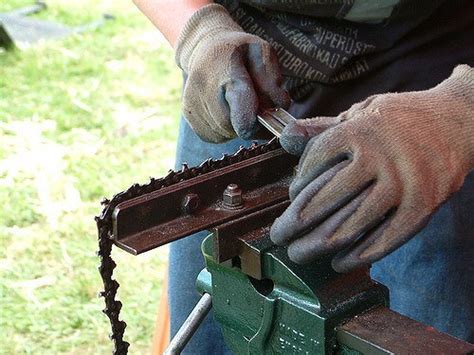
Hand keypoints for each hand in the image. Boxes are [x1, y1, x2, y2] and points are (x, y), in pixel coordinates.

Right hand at [175, 4, 288, 142]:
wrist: (203, 46)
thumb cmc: (238, 51)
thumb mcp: (262, 52)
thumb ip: (272, 79)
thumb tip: (281, 105)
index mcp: (227, 74)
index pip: (242, 114)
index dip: (257, 125)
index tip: (266, 120)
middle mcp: (205, 91)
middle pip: (235, 127)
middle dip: (250, 123)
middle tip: (255, 107)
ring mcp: (193, 104)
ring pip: (225, 134)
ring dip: (236, 126)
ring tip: (237, 104)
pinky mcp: (188, 115)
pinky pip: (213, 135)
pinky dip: (224, 128)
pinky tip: (225, 109)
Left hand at [271, 65, 473, 271]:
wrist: (458, 120)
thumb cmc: (399, 119)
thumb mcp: (359, 113)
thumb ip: (322, 129)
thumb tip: (285, 137)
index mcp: (358, 131)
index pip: (313, 164)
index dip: (296, 186)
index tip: (291, 199)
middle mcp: (379, 158)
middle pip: (325, 199)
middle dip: (294, 223)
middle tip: (278, 236)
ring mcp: (403, 183)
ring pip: (351, 224)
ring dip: (319, 245)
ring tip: (299, 253)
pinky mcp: (423, 205)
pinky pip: (385, 239)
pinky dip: (359, 255)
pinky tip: (338, 262)